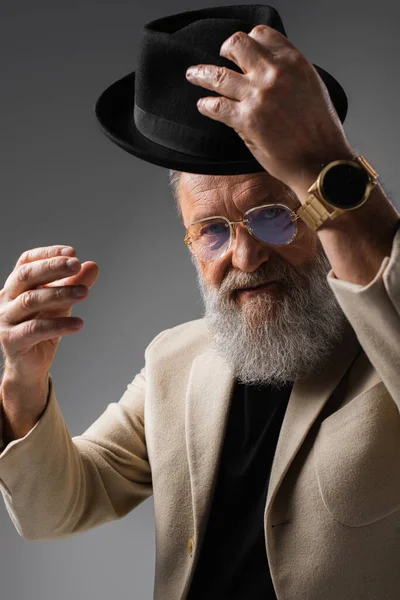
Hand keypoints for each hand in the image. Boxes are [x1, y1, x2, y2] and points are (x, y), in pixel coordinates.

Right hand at [0, 245, 98, 384]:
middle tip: (77, 265)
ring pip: (31, 300)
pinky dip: (59, 324)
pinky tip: (79, 324)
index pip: (26, 261)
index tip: (73, 253)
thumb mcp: (62, 303)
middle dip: (52, 267)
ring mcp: (6, 319)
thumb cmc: (44, 327)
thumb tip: (93, 265)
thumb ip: (75, 284)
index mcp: (16, 285)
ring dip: (60, 294)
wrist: (30, 365)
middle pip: (26, 276)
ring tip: (85, 293)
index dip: (48, 254)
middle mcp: (6, 299)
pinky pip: (35, 329)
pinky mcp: (11, 340)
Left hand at [186, 24, 354, 193]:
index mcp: (294, 62)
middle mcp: (275, 73)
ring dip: (202, 74)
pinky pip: (217, 106)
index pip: (262, 35)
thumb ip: (289, 75)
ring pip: (219, 75)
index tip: (241, 50)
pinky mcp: (246, 120)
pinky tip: (203, 105)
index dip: (249, 41)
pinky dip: (206, 105)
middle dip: (225, 50)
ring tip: (194, 75)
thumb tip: (266, 70)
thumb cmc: (320, 131)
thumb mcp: (311, 89)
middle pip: (237, 45)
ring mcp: (258, 96)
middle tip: (219, 57)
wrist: (322, 162)